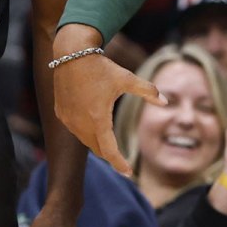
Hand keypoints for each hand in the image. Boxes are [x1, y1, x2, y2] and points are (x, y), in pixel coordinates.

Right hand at [52, 24, 165, 175]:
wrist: (71, 54)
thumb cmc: (101, 67)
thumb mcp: (127, 79)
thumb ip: (147, 91)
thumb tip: (166, 102)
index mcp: (98, 119)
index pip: (109, 151)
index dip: (120, 164)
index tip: (129, 173)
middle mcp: (80, 123)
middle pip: (97, 149)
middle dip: (110, 156)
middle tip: (122, 162)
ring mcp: (68, 119)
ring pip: (85, 140)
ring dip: (97, 144)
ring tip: (108, 145)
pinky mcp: (60, 113)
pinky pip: (75, 130)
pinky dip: (85, 132)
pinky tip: (92, 126)